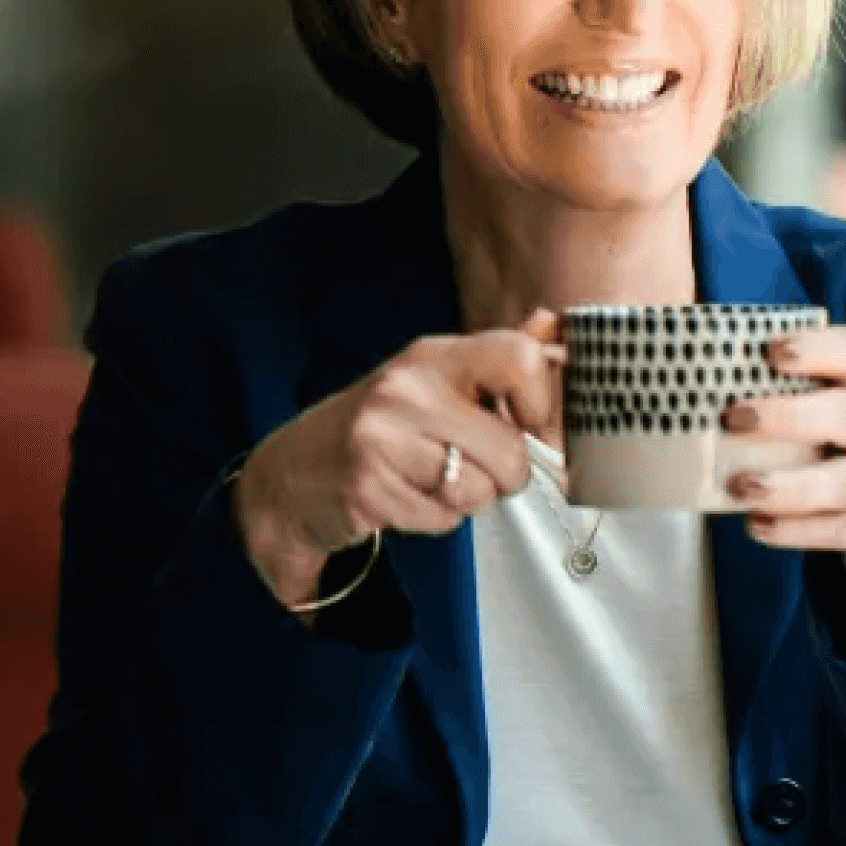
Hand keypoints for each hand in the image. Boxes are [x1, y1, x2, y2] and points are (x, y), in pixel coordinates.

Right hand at [232, 312, 564, 607]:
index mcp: (435, 355)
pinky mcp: (369, 490)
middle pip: (511, 450)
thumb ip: (499, 360)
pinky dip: (436, 519)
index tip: (532, 426)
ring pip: (480, 491)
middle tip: (473, 465)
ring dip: (468, 499)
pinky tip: (407, 497)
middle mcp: (408, 389)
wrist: (293, 474)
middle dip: (506, 474)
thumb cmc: (383, 427)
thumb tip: (552, 325)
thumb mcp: (438, 380)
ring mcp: (383, 439)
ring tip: (430, 479)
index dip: (543, 405)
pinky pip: (444, 519)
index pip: (522, 360)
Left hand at [724, 326, 845, 600]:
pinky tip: (757, 526)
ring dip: (789, 484)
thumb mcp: (839, 422)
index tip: (770, 351)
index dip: (815, 349)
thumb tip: (704, 397)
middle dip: (792, 415)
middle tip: (735, 418)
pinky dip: (799, 530)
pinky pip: (845, 529)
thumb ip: (793, 404)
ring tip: (740, 485)